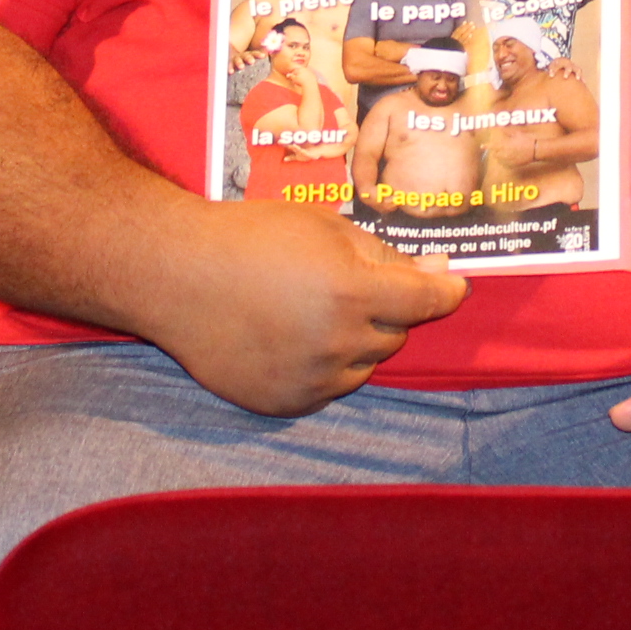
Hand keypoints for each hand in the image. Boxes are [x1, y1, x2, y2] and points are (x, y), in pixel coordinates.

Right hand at [142, 197, 465, 416]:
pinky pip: (330, 387)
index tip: (453, 285)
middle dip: (384, 309)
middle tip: (344, 283)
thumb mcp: (324, 227)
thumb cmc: (250, 238)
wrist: (177, 276)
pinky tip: (289, 336)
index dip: (447, 290)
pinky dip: (324, 365)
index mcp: (354, 293)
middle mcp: (339, 343)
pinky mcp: (287, 402)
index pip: (427, 301)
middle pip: (395, 334)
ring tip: (308, 308)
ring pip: (365, 363)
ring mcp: (313, 379)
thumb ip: (383, 254)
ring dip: (355, 339)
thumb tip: (434, 271)